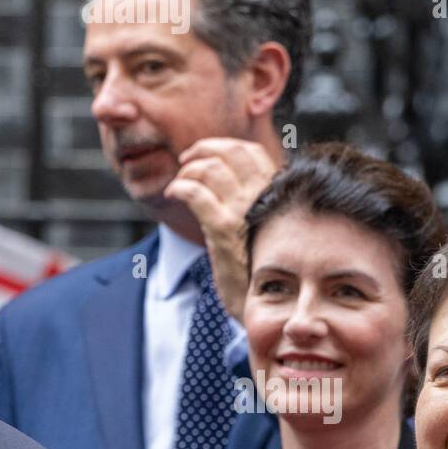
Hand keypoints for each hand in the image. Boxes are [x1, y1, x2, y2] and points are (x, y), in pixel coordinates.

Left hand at [163, 137, 280, 322]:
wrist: (265, 302)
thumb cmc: (260, 267)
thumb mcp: (263, 229)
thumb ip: (253, 205)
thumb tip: (233, 187)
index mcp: (275, 193)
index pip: (251, 152)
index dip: (224, 146)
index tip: (204, 153)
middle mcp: (263, 196)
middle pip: (232, 152)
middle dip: (203, 149)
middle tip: (185, 161)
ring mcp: (244, 211)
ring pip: (211, 168)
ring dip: (188, 170)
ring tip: (178, 182)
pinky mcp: (223, 229)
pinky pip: (197, 194)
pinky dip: (180, 187)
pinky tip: (172, 194)